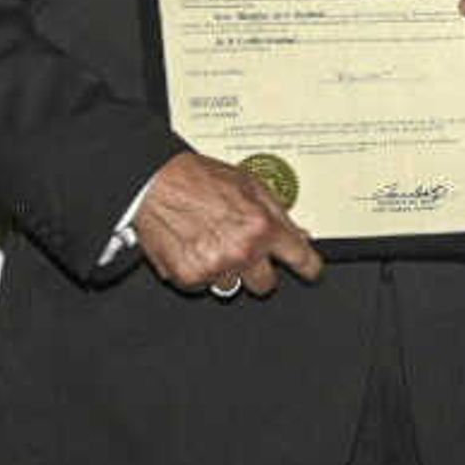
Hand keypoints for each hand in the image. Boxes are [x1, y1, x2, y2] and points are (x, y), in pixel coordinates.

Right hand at [129, 150, 324, 297]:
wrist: (154, 183)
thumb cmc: (198, 178)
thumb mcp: (250, 185)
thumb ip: (278, 214)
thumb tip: (299, 235)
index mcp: (262, 227)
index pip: (301, 261)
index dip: (309, 268)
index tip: (310, 271)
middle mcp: (242, 251)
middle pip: (266, 285)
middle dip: (259, 271)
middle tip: (242, 251)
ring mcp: (216, 267)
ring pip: (232, 286)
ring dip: (225, 270)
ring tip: (210, 241)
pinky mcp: (190, 278)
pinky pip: (203, 286)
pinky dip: (198, 271)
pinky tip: (192, 247)